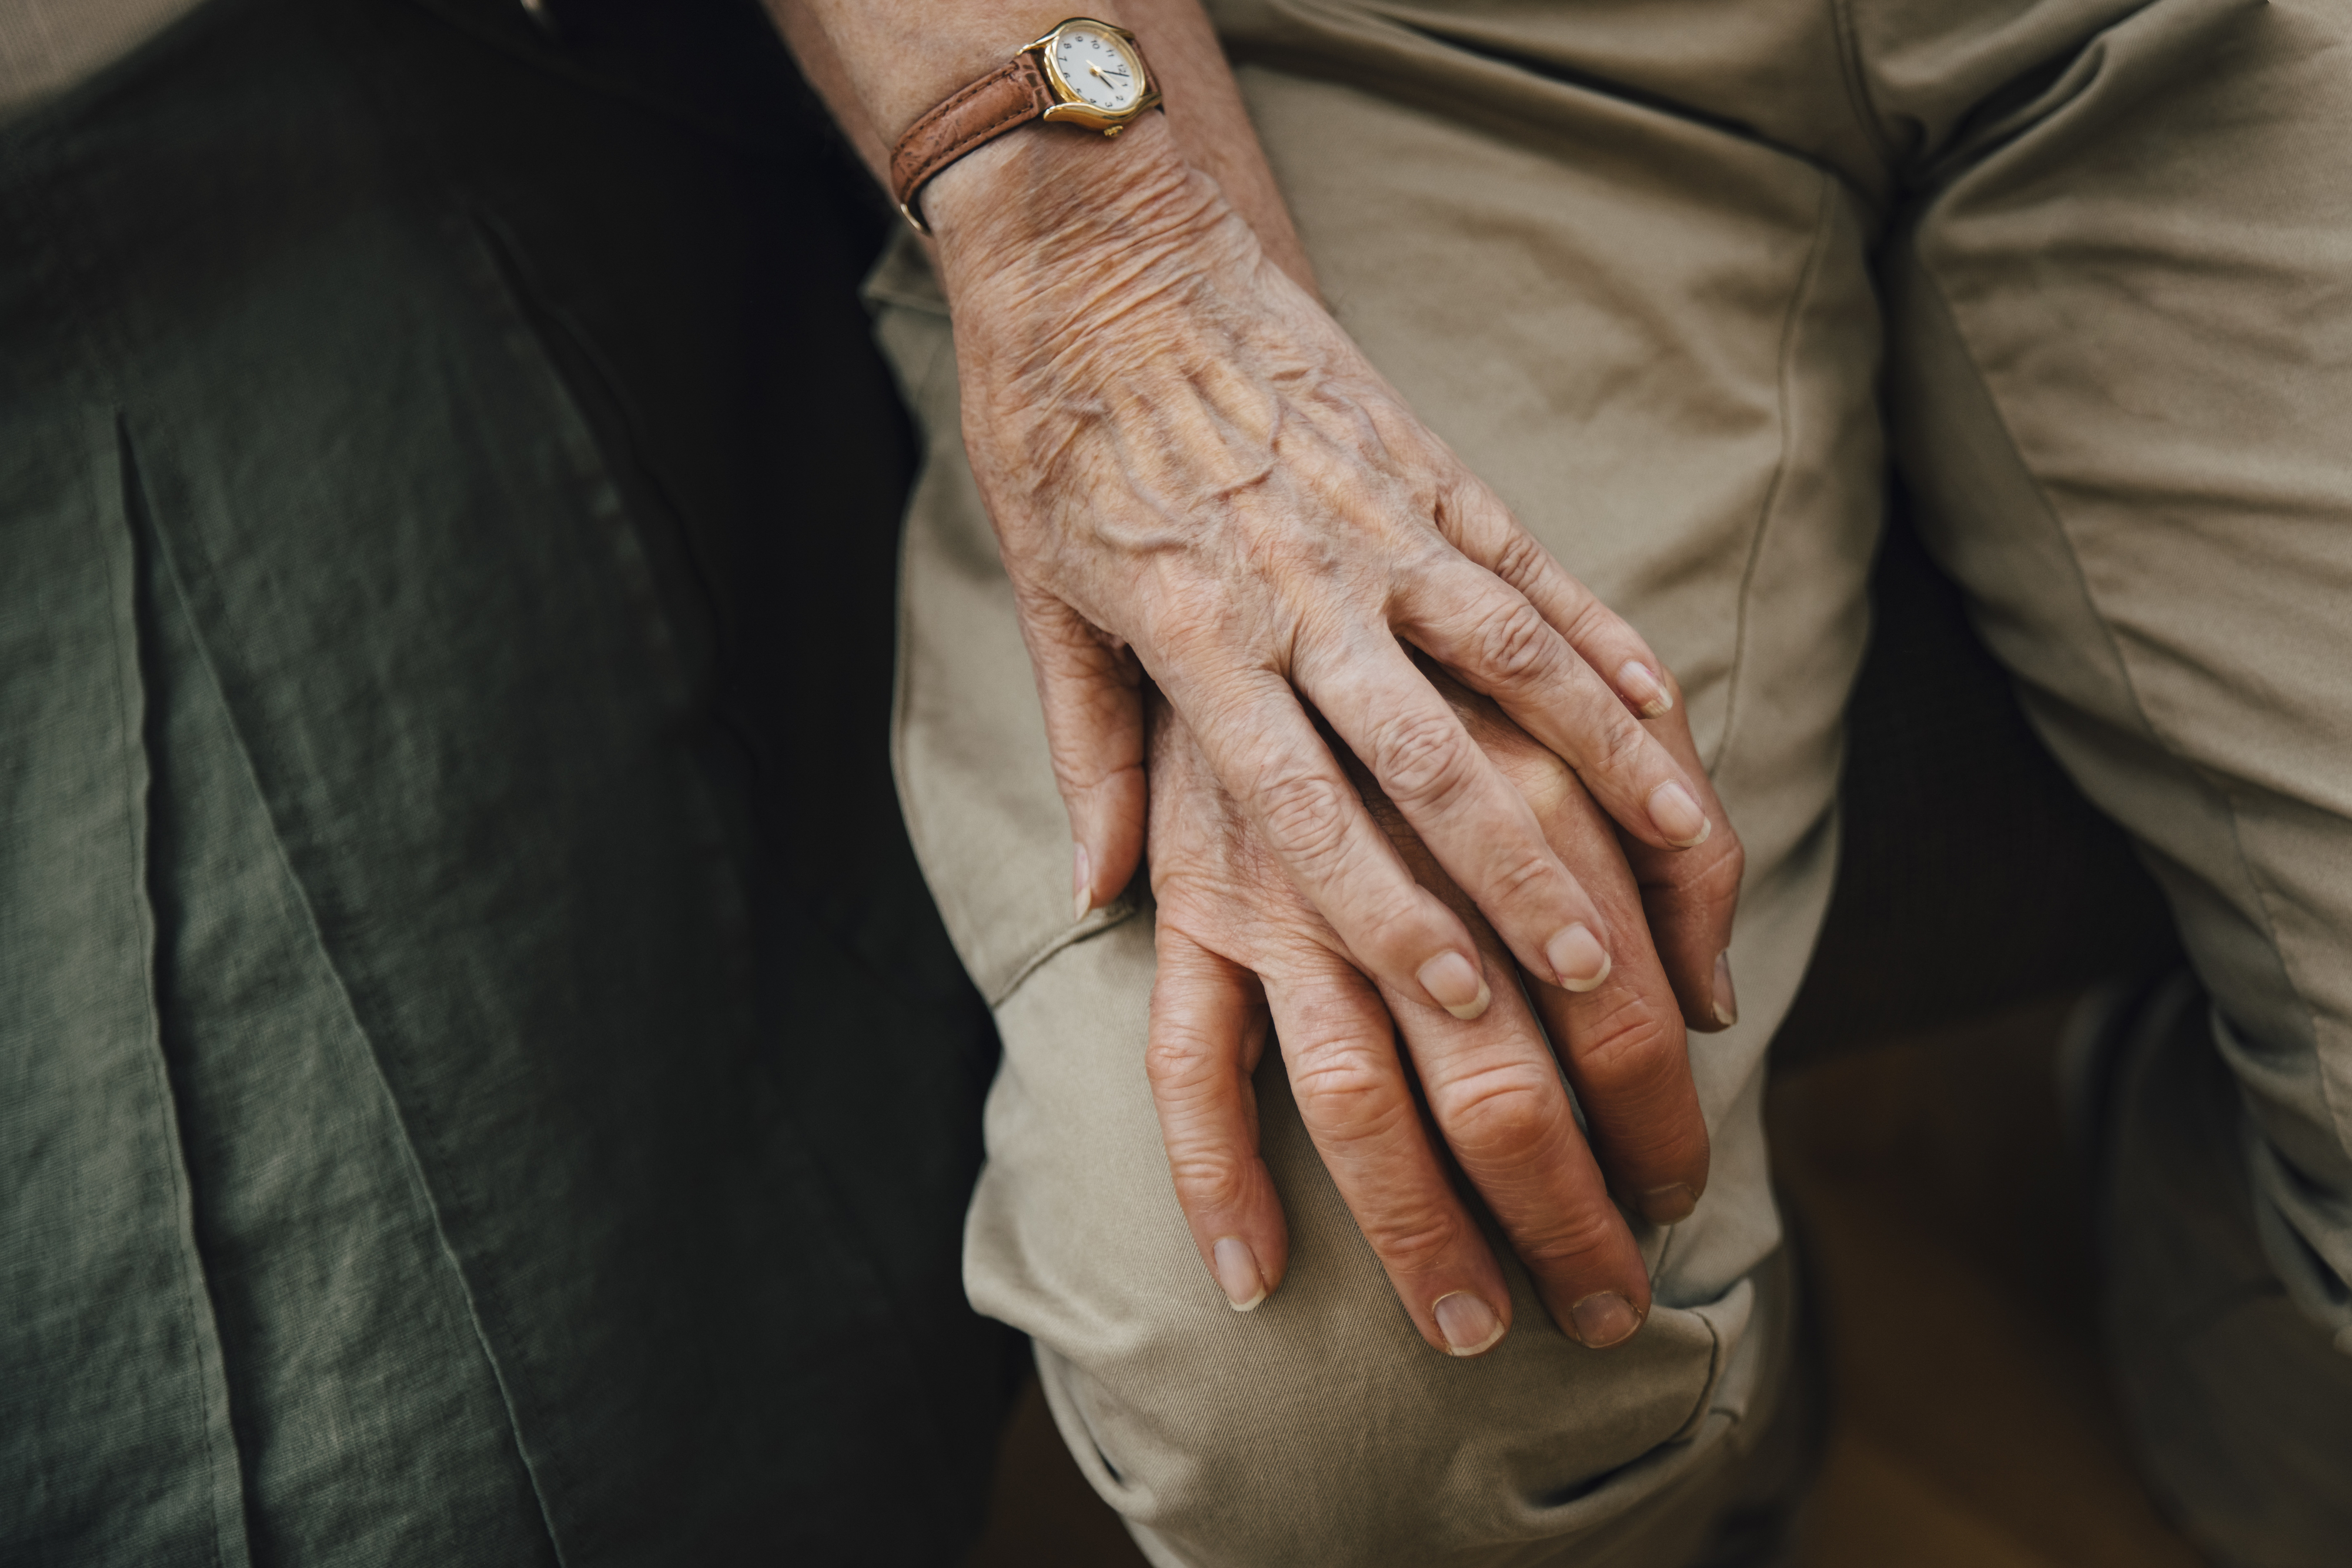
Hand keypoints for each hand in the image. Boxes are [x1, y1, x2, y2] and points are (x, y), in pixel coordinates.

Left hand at [923, 115, 1739, 1030]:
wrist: (1102, 246)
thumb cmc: (1059, 432)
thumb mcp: (1045, 596)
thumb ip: (1091, 752)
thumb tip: (1099, 895)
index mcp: (1198, 636)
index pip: (1302, 804)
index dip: (1383, 909)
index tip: (1457, 998)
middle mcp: (1302, 589)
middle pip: (1428, 755)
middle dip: (1517, 872)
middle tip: (1594, 976)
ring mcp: (1380, 524)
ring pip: (1517, 662)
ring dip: (1603, 765)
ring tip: (1682, 855)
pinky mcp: (1431, 467)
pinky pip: (1538, 573)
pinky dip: (1605, 649)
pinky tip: (1666, 717)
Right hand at [1143, 670, 1722, 1354]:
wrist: (1236, 515)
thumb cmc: (1452, 643)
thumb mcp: (1602, 707)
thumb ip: (1678, 840)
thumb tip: (1712, 999)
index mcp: (1524, 797)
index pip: (1621, 1010)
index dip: (1659, 1126)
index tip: (1679, 1202)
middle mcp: (1406, 858)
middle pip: (1503, 1085)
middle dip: (1565, 1216)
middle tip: (1607, 1311)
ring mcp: (1287, 891)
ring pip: (1360, 1099)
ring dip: (1420, 1230)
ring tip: (1476, 1332)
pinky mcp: (1196, 906)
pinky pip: (1189, 1063)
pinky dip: (1213, 1174)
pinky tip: (1249, 1281)